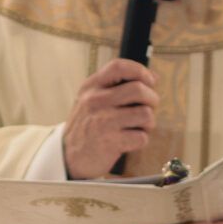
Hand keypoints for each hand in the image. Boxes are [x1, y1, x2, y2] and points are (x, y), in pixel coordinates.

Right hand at [64, 60, 160, 178]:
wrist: (69, 157)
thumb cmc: (87, 126)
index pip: (119, 67)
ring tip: (138, 126)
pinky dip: (141, 140)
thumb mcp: (92, 100)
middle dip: (152, 99)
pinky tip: (130, 140)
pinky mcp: (110, 142)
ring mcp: (102, 122)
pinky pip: (142, 137)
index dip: (140, 71)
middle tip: (148, 107)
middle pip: (138, 89)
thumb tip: (153, 77)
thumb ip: (118, 86)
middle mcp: (95, 101)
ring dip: (149, 122)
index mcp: (91, 87)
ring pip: (145, 114)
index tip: (149, 81)